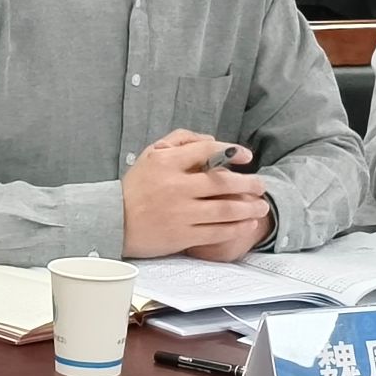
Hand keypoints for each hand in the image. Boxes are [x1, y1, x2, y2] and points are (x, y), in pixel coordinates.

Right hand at [121, 130, 271, 260]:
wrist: (113, 221)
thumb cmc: (136, 187)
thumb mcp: (151, 154)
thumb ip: (181, 140)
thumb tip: (212, 141)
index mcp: (166, 163)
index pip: (206, 151)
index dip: (231, 151)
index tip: (246, 156)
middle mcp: (175, 187)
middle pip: (221, 182)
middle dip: (248, 183)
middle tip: (261, 185)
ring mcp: (180, 213)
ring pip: (224, 208)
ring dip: (248, 207)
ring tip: (261, 206)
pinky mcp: (182, 235)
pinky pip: (216, 231)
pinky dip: (236, 227)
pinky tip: (247, 224)